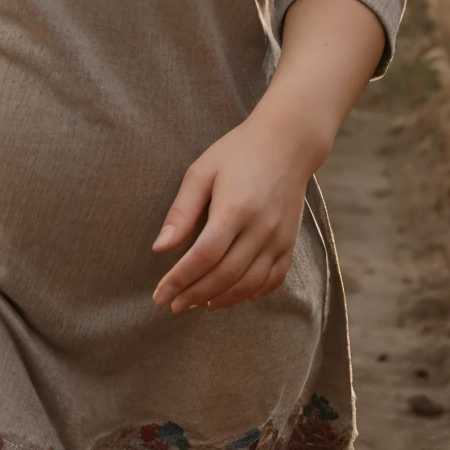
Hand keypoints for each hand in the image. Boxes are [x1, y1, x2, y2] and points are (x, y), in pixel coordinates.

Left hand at [150, 105, 318, 313]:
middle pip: (225, 275)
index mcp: (236, 207)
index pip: (204, 256)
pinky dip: (249, 294)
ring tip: (196, 304)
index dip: (179, 279)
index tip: (160, 294)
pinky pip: (272, 280)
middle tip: (172, 305)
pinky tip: (228, 296)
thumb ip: (181, 212)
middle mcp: (261, 227)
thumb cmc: (238, 153)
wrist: (288, 144)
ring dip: (220, 299)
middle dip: (194, 294)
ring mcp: (280, 238)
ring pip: (249, 284)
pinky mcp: (290, 243)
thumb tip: (160, 248)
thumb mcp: (201, 172)